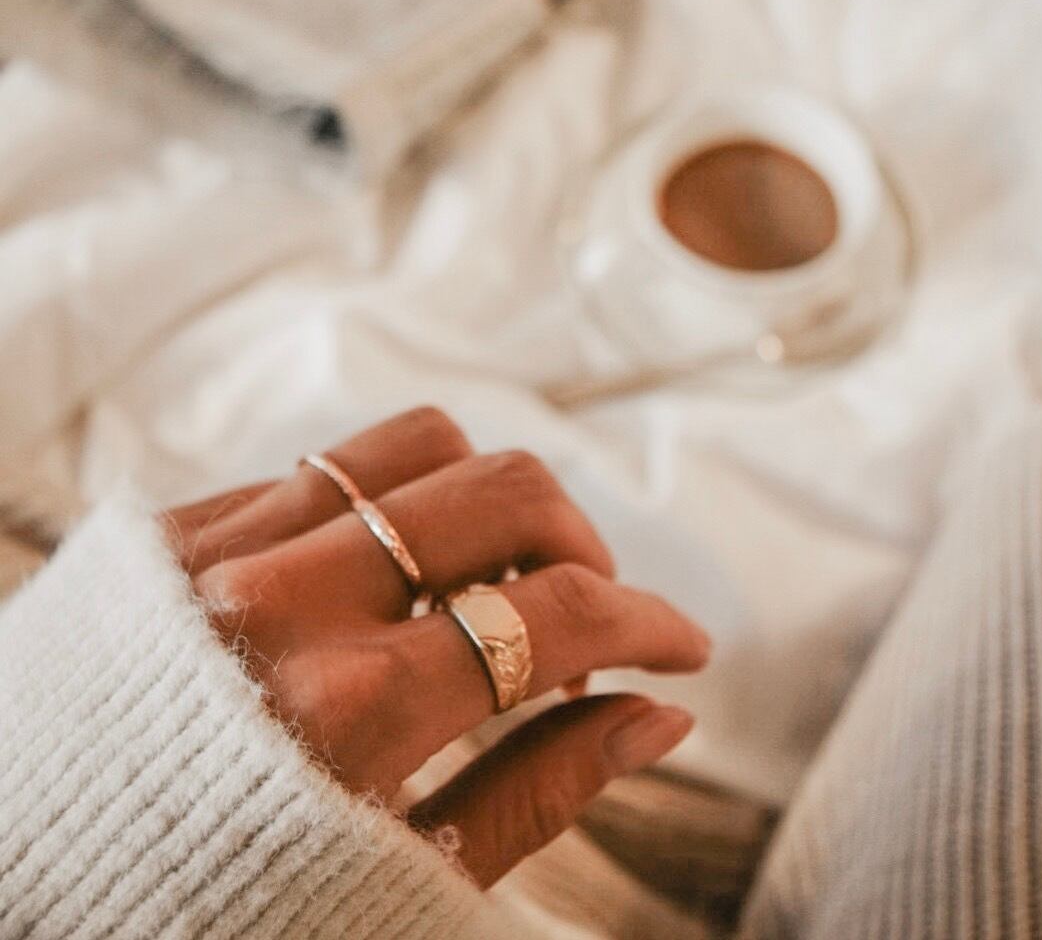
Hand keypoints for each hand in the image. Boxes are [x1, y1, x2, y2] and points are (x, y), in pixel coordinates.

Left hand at [166, 407, 709, 887]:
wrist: (18, 894)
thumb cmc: (213, 909)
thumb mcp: (399, 878)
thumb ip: (541, 789)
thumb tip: (659, 716)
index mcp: (353, 711)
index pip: (558, 614)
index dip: (649, 622)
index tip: (683, 646)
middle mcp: (288, 600)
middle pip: (502, 489)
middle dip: (583, 540)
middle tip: (592, 609)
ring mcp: (223, 546)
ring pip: (420, 440)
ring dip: (491, 494)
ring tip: (496, 574)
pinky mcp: (176, 526)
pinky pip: (325, 467)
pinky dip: (393, 504)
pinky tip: (394, 576)